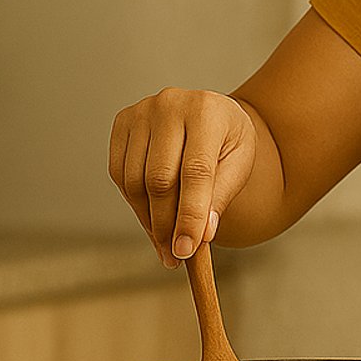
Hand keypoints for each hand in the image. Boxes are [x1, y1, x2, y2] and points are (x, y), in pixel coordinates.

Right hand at [108, 89, 256, 267]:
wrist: (213, 113)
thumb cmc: (229, 141)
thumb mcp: (240, 164)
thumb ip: (220, 196)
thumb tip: (202, 235)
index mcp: (207, 111)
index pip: (196, 172)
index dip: (190, 216)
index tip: (187, 250)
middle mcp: (170, 105)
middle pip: (160, 179)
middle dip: (167, 224)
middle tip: (175, 255)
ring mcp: (141, 111)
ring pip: (135, 180)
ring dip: (148, 219)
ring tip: (165, 241)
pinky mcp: (122, 122)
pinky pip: (120, 173)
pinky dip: (134, 202)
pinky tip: (151, 216)